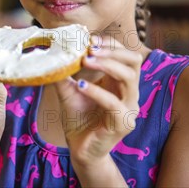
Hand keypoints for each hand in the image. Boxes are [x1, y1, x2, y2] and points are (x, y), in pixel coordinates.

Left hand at [53, 36, 142, 167]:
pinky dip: (96, 91)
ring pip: (128, 78)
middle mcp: (129, 93)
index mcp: (120, 83)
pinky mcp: (122, 123)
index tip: (89, 39)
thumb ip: (65, 72)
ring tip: (84, 61)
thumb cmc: (78, 118)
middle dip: (112, 50)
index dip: (111, 44)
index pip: (126, 55)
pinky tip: (80, 85)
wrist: (79, 148)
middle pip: (134, 61)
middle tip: (89, 48)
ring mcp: (129, 108)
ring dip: (106, 65)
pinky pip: (113, 102)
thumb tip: (54, 52)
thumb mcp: (69, 90)